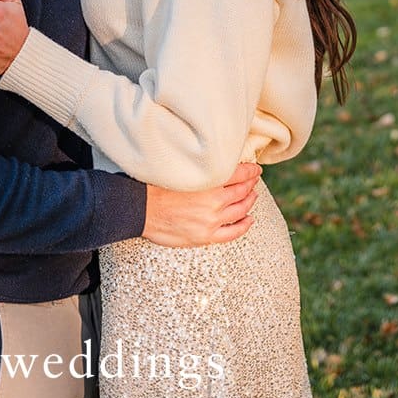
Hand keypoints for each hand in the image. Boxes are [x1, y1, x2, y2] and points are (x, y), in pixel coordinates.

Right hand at [141, 162, 261, 246]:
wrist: (141, 209)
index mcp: (209, 181)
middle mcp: (214, 200)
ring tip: (253, 196)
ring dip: (250, 201)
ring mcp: (211, 219)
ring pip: (241, 210)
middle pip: (242, 190)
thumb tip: (215, 162)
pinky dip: (244, 226)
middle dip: (251, 184)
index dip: (251, 170)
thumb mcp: (183, 169)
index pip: (239, 173)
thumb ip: (202, 168)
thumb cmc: (157, 186)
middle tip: (255, 180)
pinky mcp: (205, 236)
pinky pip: (233, 233)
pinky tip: (249, 220)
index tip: (256, 168)